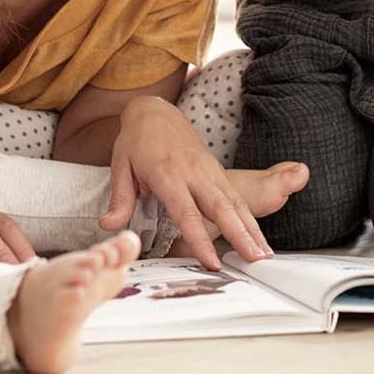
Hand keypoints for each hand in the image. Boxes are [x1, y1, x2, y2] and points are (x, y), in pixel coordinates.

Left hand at [101, 96, 272, 269]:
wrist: (155, 111)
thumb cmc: (136, 141)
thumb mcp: (120, 166)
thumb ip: (120, 199)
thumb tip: (109, 226)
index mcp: (167, 173)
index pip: (186, 212)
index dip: (200, 238)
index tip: (212, 262)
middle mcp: (194, 172)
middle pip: (221, 208)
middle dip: (240, 236)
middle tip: (254, 261)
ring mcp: (209, 170)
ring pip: (235, 202)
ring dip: (252, 229)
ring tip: (264, 255)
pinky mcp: (216, 170)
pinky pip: (237, 196)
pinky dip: (250, 218)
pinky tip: (258, 237)